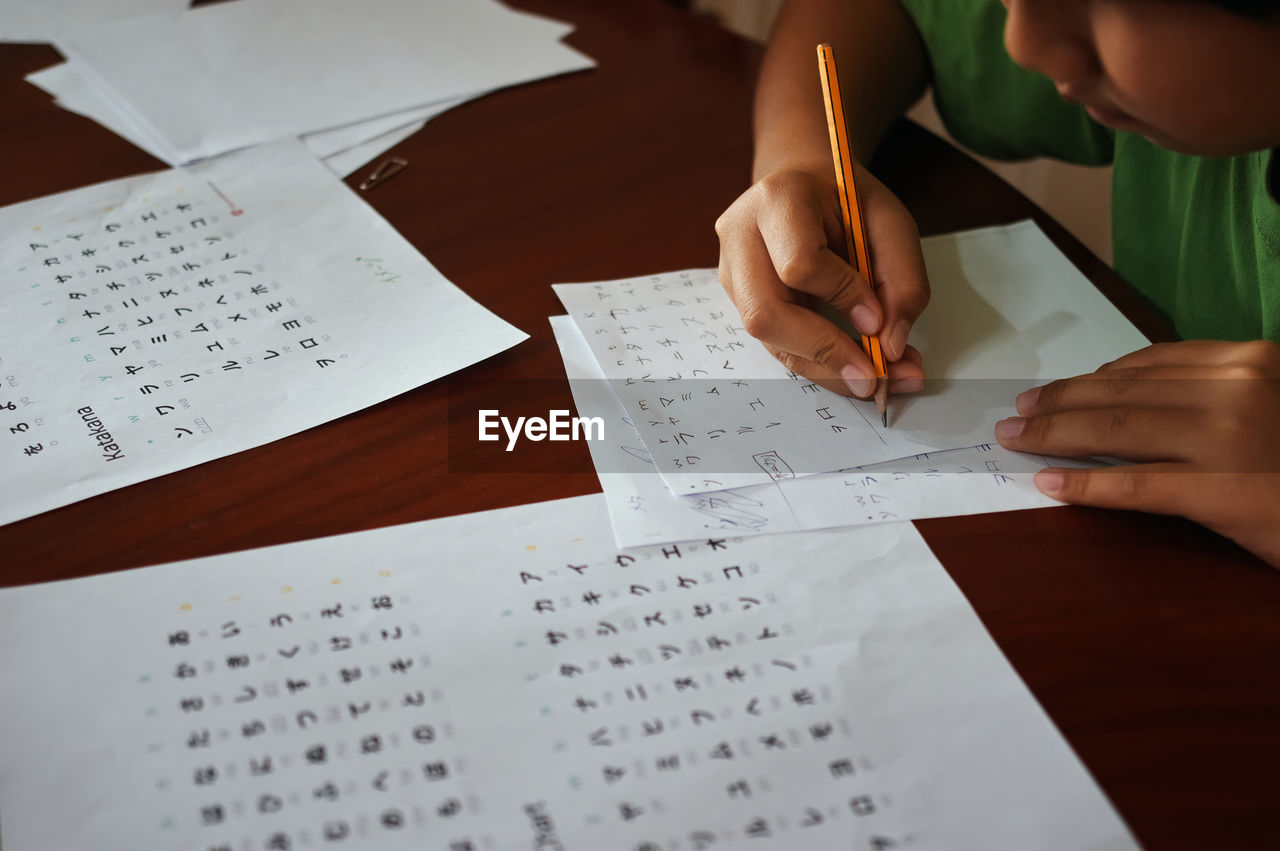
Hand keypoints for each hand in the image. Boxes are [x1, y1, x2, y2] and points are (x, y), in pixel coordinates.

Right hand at [714, 165, 928, 397]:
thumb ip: (902, 280)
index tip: (878, 318)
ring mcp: (730, 272)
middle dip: (824, 351)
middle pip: (765, 313)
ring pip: (768, 338)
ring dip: (824, 367)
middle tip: (875, 377)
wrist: (805, 186)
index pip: (799, 264)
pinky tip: (852, 369)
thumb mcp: (890, 224)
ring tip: (875, 379)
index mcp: (777, 200)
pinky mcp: (737, 301)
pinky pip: (775, 344)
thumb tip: (889, 346)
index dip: (841, 296)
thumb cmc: (847, 201)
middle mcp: (740, 237)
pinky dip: (818, 363)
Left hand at [995, 340, 1279, 566]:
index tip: (1053, 390)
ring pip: (1118, 432)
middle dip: (1059, 404)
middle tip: (1017, 415)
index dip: (1091, 378)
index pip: (1149, 364)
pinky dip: (1086, 485)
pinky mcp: (1225, 492)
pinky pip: (1138, 486)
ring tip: (1017, 440)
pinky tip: (1049, 484)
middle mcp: (1238, 388)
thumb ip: (1213, 393)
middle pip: (1122, 394)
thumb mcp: (1271, 405)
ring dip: (1054, 435)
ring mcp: (1230, 438)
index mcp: (1250, 360)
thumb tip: (1126, 394)